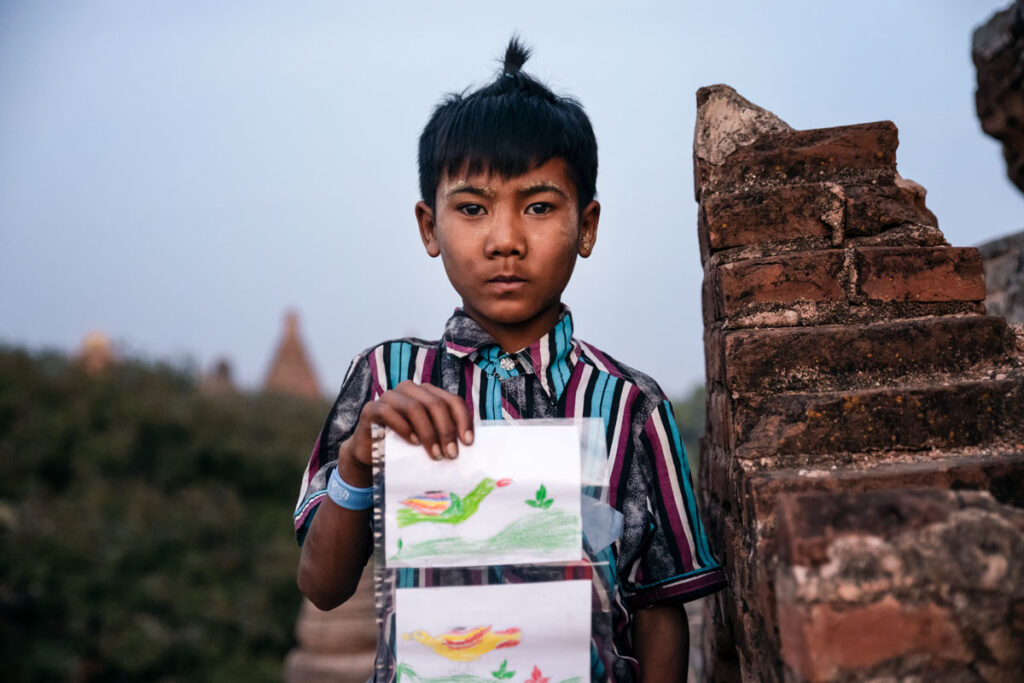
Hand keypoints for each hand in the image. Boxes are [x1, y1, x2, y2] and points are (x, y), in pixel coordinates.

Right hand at [338, 381, 473, 484]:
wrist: (371, 454)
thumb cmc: (405, 445)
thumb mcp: (429, 438)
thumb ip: (445, 434)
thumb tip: (469, 444)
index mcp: (427, 393)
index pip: (452, 400)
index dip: (463, 420)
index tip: (468, 442)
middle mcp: (410, 389)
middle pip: (436, 404)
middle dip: (446, 430)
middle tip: (451, 454)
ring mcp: (389, 396)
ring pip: (415, 408)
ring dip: (428, 433)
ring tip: (435, 454)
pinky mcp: (372, 408)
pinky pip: (389, 412)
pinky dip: (404, 428)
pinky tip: (413, 443)